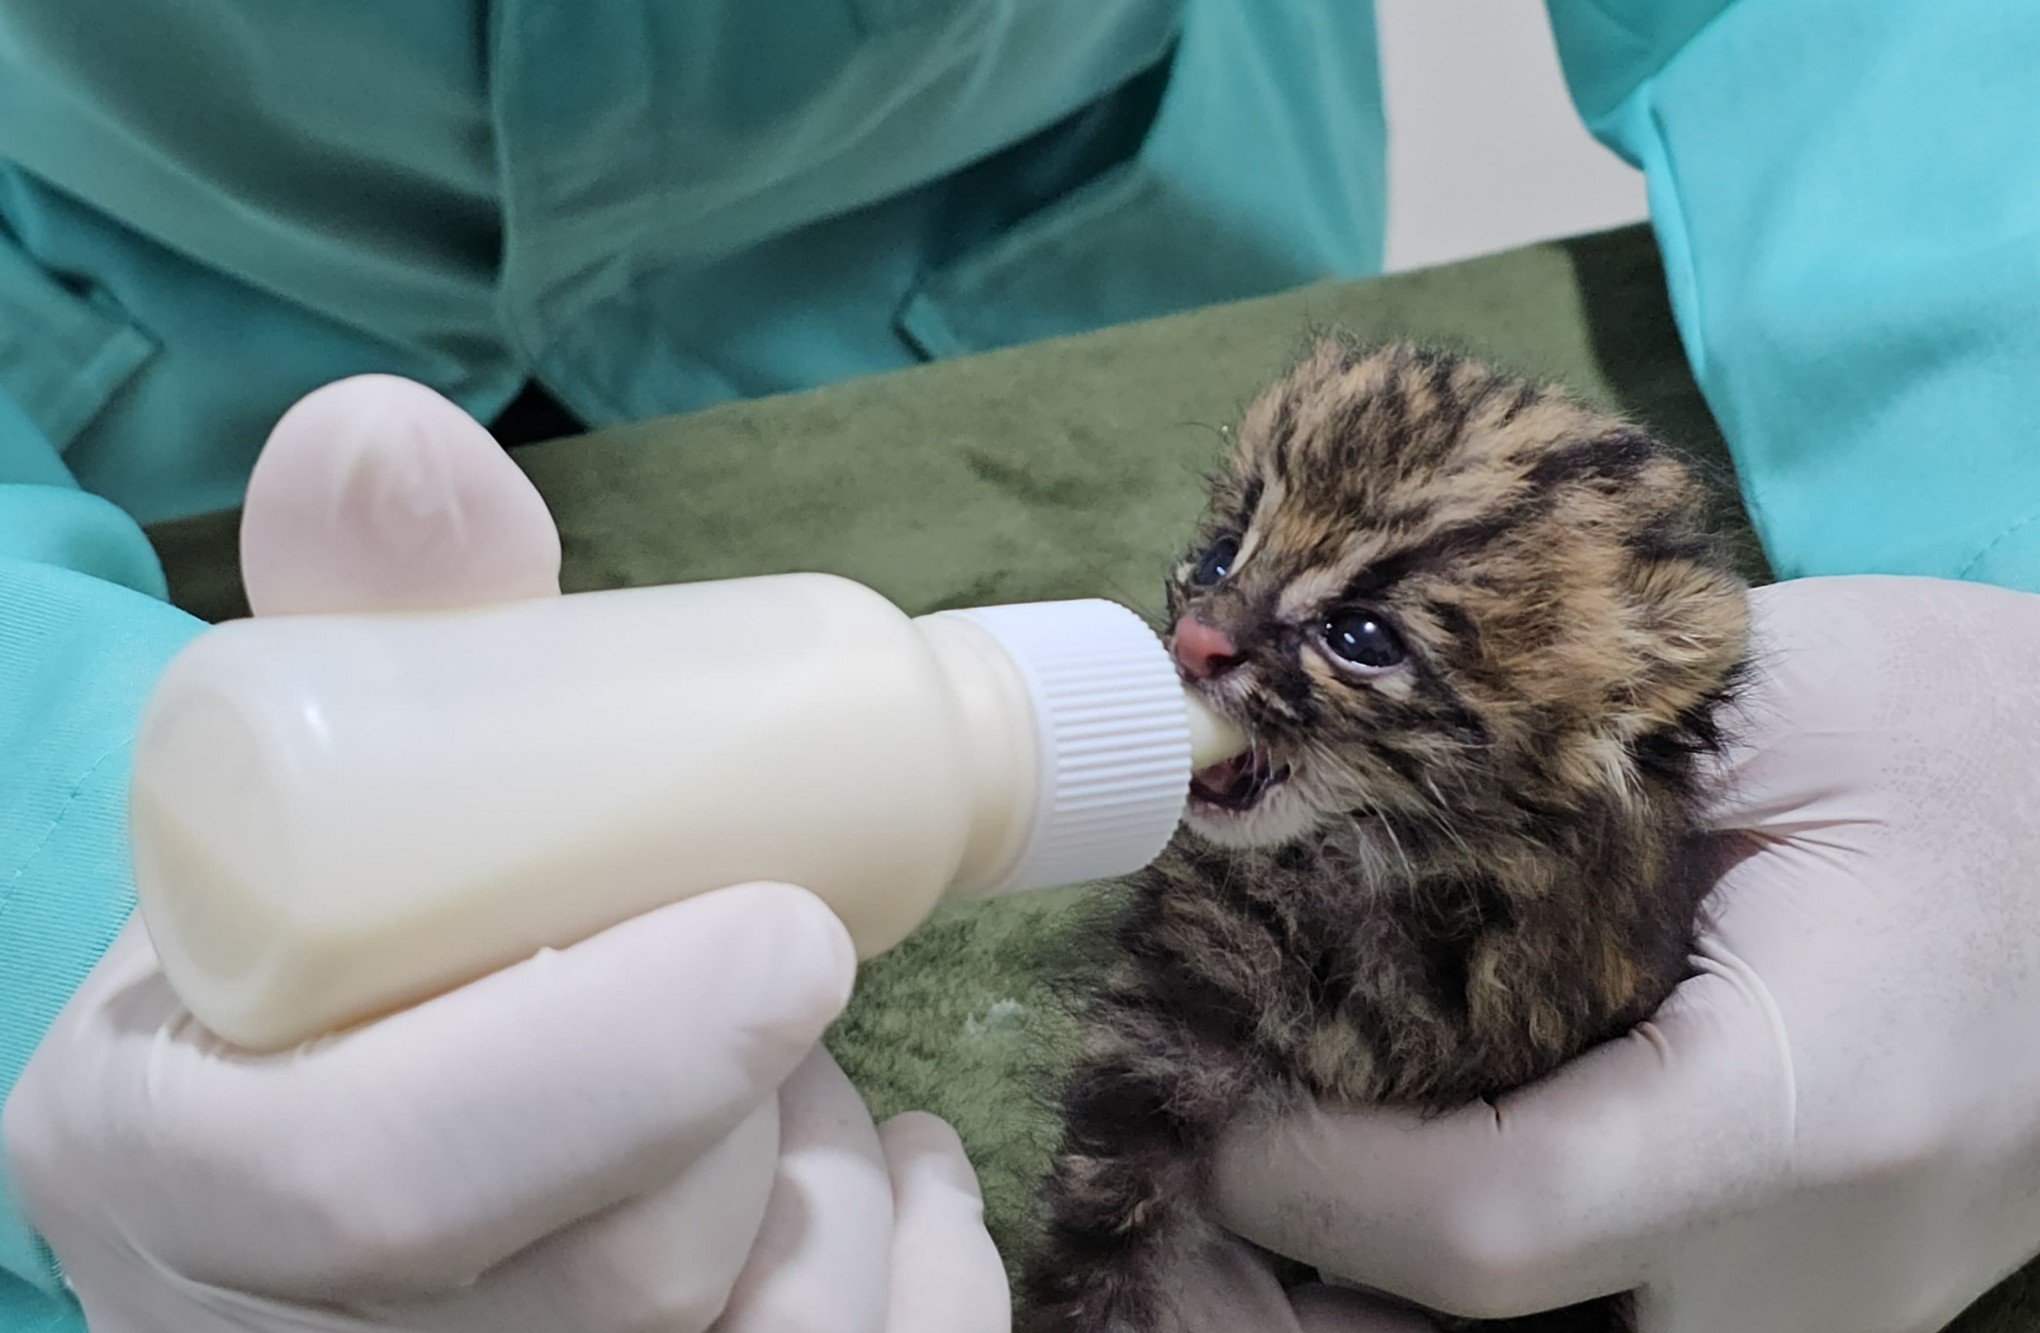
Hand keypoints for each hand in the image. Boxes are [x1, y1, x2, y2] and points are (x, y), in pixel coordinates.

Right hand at [3, 376, 1008, 1331]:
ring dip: (844, 1188)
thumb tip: (394, 435)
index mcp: (163, 1162)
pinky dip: (930, 1277)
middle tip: (790, 961)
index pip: (365, 1179)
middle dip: (759, 1110)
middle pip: (604, 1283)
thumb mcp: (325, 777)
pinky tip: (905, 1174)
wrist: (333, 1130)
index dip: (601, 1065)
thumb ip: (377, 610)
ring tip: (797, 1080)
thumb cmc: (350, 941)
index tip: (802, 931)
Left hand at [1206, 576, 2039, 1331]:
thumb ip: (1551, 771)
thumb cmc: (1980, 733)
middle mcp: (1827, 1273)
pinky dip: (1484, 1288)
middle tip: (1205, 1156)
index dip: (1312, 1181)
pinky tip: (1406, 1177)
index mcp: (1813, 1113)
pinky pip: (1614, 1319)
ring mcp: (1840, 1313)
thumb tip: (1311, 810)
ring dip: (1389, 1293)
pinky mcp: (1826, 1303)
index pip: (1494, 1227)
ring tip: (1284, 1169)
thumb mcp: (1776, 704)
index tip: (1209, 1095)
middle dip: (1319, 1276)